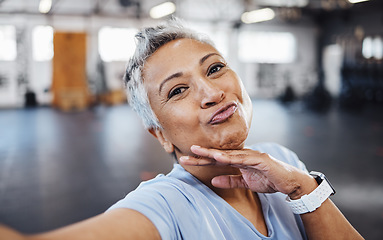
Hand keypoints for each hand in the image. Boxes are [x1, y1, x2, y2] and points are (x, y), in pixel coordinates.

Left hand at [179, 145, 315, 198]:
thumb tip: (213, 181)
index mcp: (238, 160)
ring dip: (213, 153)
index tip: (187, 159)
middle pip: (219, 154)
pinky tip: (220, 157)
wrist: (289, 182)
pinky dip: (231, 158)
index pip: (217, 159)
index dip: (202, 159)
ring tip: (199, 152)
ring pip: (229, 154)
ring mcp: (251, 155)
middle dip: (203, 154)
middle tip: (187, 152)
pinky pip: (243, 159)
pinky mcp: (260, 159)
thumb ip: (230, 180)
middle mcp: (243, 154)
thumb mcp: (245, 183)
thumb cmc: (268, 179)